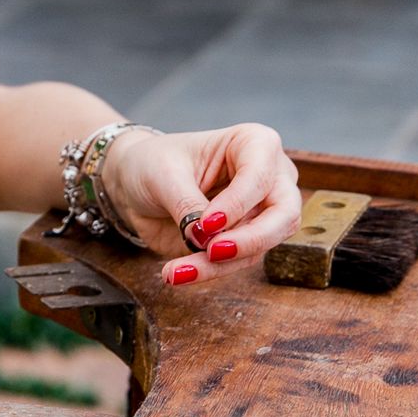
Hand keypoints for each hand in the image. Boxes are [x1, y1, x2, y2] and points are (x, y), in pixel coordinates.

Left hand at [98, 123, 300, 286]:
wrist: (133, 182)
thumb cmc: (153, 162)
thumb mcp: (164, 175)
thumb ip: (188, 204)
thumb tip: (206, 238)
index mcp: (255, 144)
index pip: (261, 176)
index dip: (237, 204)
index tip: (204, 222)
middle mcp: (269, 177)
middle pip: (284, 215)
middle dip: (250, 240)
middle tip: (212, 252)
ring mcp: (260, 211)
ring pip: (260, 247)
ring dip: (219, 264)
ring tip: (176, 271)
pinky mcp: (244, 239)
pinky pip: (238, 262)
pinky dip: (209, 271)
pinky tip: (178, 273)